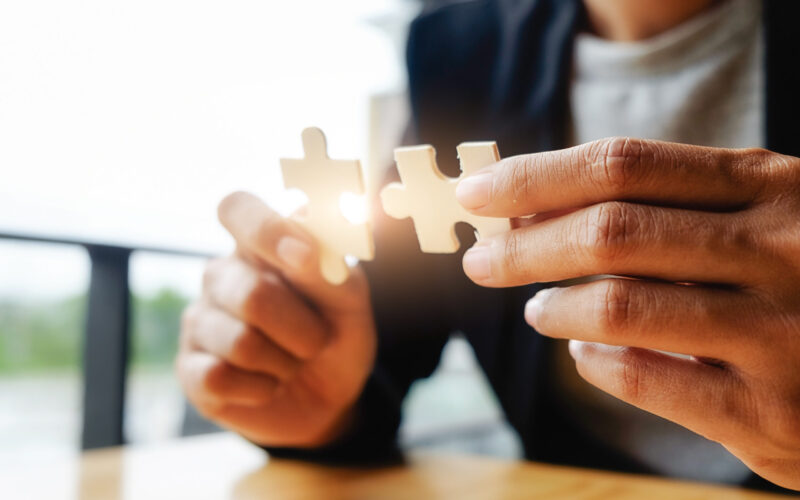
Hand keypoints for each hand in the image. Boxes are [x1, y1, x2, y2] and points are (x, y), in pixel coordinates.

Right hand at [176, 192, 376, 446]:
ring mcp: (200, 321)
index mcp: (260, 245)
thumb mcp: (349, 299)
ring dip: (286, 363)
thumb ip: (328, 266)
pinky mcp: (190, 370)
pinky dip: (261, 388)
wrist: (331, 397)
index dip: (267, 229)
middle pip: (252, 294)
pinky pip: (220, 378)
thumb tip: (303, 238)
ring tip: (291, 363)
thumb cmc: (335, 334)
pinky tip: (267, 385)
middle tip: (318, 340)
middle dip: (302, 329)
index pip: (238, 209)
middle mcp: (222, 275)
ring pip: (241, 343)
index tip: (305, 255)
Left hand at [457, 137, 799, 488]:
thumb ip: (666, 207)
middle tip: (481, 261)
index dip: (535, 176)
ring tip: (536, 308)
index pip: (623, 164)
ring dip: (555, 305)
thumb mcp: (759, 216)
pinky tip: (585, 352)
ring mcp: (780, 333)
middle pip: (610, 231)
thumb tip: (536, 211)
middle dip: (524, 246)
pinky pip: (648, 381)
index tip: (477, 191)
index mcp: (771, 188)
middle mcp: (780, 250)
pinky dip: (597, 363)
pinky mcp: (771, 412)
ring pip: (619, 306)